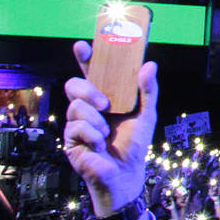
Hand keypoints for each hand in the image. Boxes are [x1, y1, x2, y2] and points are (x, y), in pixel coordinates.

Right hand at [62, 40, 157, 214]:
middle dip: (88, 90)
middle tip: (105, 103)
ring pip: (75, 106)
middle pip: (74, 85)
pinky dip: (93, 135)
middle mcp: (87, 107)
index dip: (85, 58)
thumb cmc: (133, 144)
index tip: (83, 46)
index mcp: (104, 97)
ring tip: (107, 133)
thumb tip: (149, 65)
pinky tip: (99, 144)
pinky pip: (76, 127)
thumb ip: (148, 90)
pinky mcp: (70, 140)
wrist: (126, 174)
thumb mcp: (147, 114)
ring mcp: (76, 123)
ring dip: (96, 120)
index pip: (91, 73)